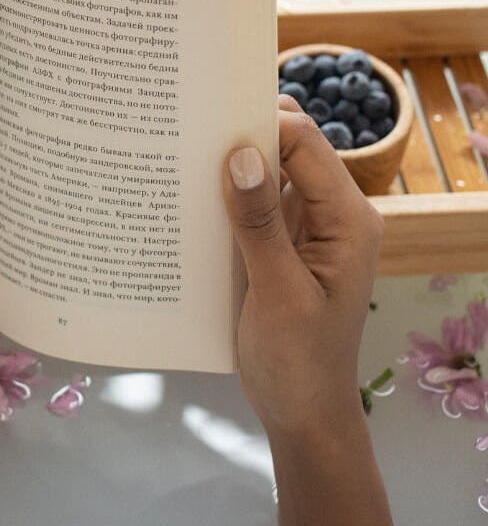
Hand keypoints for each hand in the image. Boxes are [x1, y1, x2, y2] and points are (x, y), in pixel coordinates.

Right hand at [223, 95, 393, 525]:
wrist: (302, 412)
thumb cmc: (298, 360)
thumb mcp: (278, 294)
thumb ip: (260, 225)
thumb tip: (243, 155)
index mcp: (348, 220)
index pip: (307, 147)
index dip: (262, 123)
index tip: (206, 113)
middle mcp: (331, 216)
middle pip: (288, 153)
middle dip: (242, 138)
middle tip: (185, 130)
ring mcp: (305, 232)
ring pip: (267, 178)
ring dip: (229, 169)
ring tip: (178, 157)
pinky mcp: (279, 248)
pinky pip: (254, 209)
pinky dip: (225, 200)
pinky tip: (188, 198)